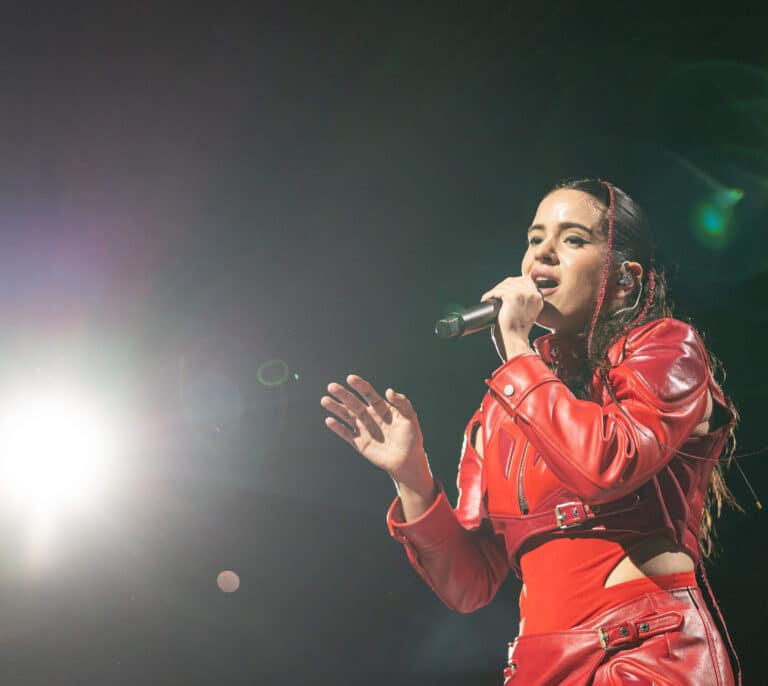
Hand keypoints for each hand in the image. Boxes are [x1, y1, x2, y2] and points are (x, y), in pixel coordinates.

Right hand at [321, 374, 432, 493]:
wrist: (408, 461)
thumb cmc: (412, 438)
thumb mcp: (410, 418)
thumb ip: (402, 403)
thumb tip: (388, 391)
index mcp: (382, 409)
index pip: (369, 394)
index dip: (360, 386)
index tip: (350, 378)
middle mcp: (370, 417)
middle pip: (354, 403)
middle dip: (343, 395)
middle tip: (331, 386)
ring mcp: (364, 429)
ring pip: (347, 416)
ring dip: (336, 408)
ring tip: (325, 400)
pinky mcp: (360, 443)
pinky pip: (346, 434)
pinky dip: (338, 428)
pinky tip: (329, 420)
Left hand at [481, 276, 542, 358]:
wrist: (514, 341)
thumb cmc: (517, 332)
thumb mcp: (525, 313)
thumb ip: (522, 302)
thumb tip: (508, 292)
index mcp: (538, 298)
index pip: (525, 281)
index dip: (512, 284)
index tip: (503, 291)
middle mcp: (533, 295)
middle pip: (514, 281)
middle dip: (502, 286)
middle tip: (494, 294)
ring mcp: (524, 294)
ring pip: (505, 285)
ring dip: (495, 290)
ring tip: (490, 298)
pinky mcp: (513, 297)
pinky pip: (498, 291)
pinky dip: (490, 295)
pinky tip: (486, 299)